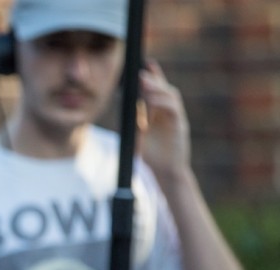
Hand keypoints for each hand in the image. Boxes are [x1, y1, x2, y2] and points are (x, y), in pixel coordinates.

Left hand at [138, 59, 191, 183]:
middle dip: (154, 79)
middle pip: (164, 89)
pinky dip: (163, 102)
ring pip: (170, 96)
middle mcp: (168, 112)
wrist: (165, 172)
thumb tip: (123, 104)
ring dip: (157, 88)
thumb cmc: (151, 155)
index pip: (156, 90)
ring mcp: (175, 118)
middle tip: (141, 72)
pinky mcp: (180, 126)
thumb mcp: (137, 136)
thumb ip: (134, 120)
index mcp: (158, 113)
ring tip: (145, 83)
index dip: (153, 76)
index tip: (146, 64)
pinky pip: (173, 109)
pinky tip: (152, 100)